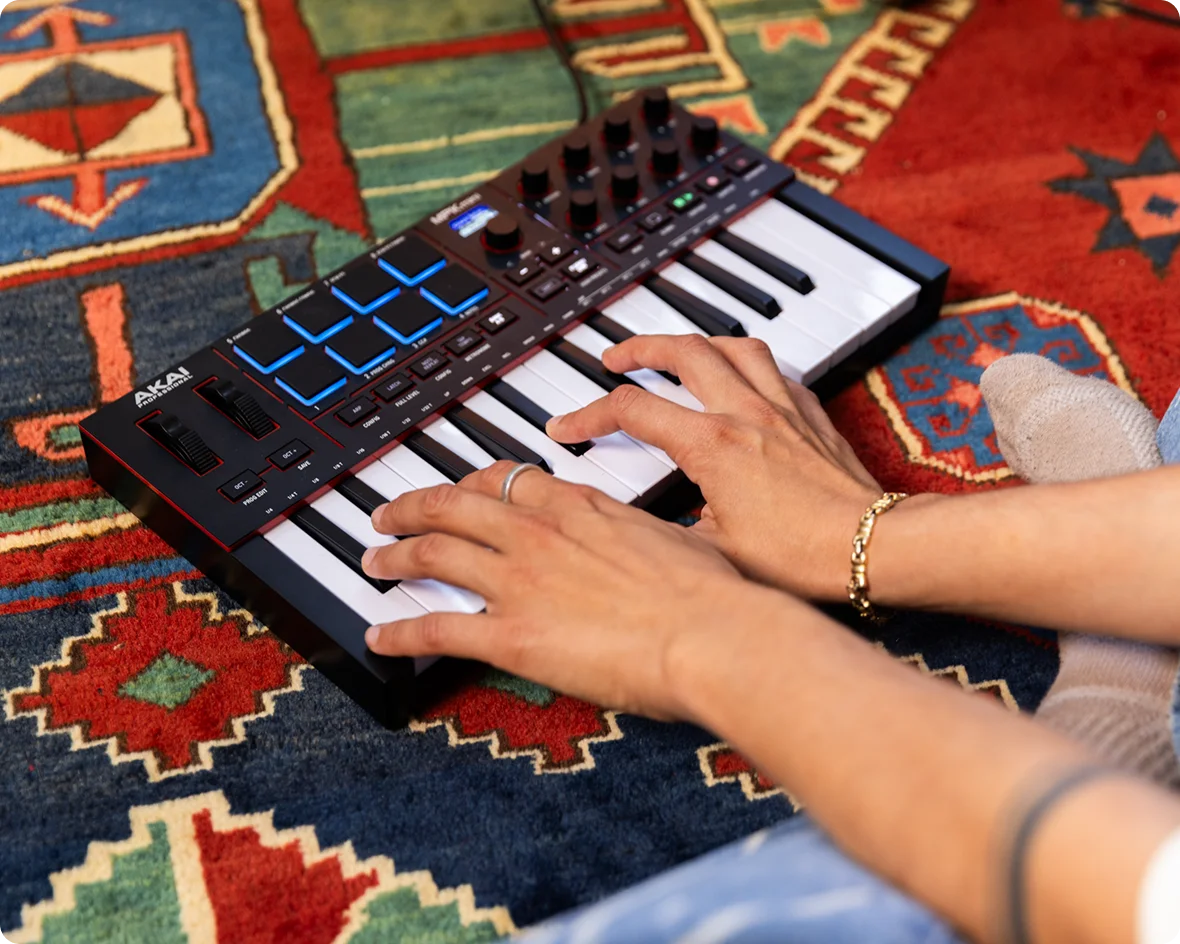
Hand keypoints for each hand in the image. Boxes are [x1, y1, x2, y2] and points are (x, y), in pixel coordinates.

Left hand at [360, 460, 776, 720]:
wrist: (714, 632)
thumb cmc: (710, 592)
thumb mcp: (675, 540)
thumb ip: (642, 538)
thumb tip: (651, 548)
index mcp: (578, 506)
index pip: (506, 478)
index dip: (471, 482)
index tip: (459, 487)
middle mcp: (539, 533)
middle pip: (454, 504)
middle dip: (412, 507)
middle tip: (389, 513)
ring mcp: (519, 581)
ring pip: (434, 553)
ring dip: (395, 555)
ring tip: (376, 560)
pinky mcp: (511, 635)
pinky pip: (436, 629)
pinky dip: (399, 633)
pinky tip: (379, 638)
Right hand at [546, 334, 892, 600]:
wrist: (872, 547)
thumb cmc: (802, 556)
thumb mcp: (715, 552)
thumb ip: (671, 528)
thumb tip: (646, 524)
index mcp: (712, 446)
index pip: (632, 410)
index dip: (588, 415)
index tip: (567, 427)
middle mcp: (744, 412)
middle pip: (680, 351)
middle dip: (638, 347)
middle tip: (615, 357)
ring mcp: (780, 406)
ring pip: (731, 344)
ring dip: (695, 341)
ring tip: (675, 350)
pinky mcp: (810, 412)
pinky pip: (772, 366)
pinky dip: (744, 361)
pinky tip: (738, 377)